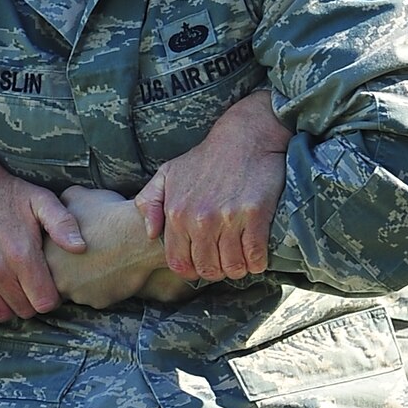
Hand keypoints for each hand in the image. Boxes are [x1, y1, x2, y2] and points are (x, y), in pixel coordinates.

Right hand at [0, 127, 84, 322]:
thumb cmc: (7, 192)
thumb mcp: (41, 200)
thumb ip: (63, 224)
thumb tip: (81, 248)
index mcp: (22, 254)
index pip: (44, 302)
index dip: (50, 298)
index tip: (48, 286)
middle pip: (23, 311)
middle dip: (31, 302)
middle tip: (30, 285)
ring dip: (8, 306)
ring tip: (11, 288)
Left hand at [46, 188, 192, 308]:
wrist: (138, 236)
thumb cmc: (108, 214)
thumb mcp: (76, 197)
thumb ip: (59, 208)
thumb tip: (56, 209)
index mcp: (46, 254)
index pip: (44, 257)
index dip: (59, 249)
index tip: (71, 242)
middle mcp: (56, 279)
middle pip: (58, 276)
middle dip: (69, 267)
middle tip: (87, 253)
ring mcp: (77, 293)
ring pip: (78, 288)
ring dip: (87, 278)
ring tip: (104, 258)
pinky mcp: (98, 302)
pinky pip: (98, 295)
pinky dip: (105, 285)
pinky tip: (115, 268)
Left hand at [136, 85, 291, 279]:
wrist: (245, 137)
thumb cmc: (206, 158)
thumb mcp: (168, 174)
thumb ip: (150, 203)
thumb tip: (151, 233)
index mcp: (177, 213)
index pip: (179, 263)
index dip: (192, 269)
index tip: (203, 263)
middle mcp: (200, 220)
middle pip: (207, 269)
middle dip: (217, 270)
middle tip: (225, 260)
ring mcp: (228, 219)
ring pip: (232, 267)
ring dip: (238, 268)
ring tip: (241, 258)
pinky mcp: (254, 216)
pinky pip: (255, 257)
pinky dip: (256, 262)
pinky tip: (256, 254)